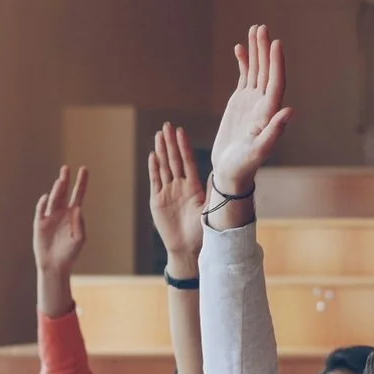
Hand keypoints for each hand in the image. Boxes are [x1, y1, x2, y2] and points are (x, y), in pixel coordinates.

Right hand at [32, 166, 87, 314]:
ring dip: (57, 190)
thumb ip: (79, 223)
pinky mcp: (39, 223)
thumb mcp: (79, 238)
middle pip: (64, 192)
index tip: (84, 169)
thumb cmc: (70, 253)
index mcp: (72, 214)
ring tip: (61, 181)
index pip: (78, 194)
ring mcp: (50, 216)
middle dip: (65, 180)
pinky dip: (43, 203)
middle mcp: (61, 212)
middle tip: (66, 168)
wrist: (55, 265)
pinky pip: (41, 210)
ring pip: (53, 199)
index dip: (81, 182)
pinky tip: (47, 198)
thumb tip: (77, 208)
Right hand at [147, 122, 205, 264]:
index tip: (181, 131)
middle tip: (167, 125)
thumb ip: (211, 191)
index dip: (184, 146)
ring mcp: (168, 192)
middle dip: (170, 143)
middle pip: (174, 160)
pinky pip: (155, 181)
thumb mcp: (209, 209)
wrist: (187, 248)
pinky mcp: (157, 201)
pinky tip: (153, 156)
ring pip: (164, 167)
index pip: (188, 161)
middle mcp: (180, 186)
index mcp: (193, 186)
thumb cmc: (201, 232)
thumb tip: (220, 174)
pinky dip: (154, 168)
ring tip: (158, 135)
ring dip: (161, 151)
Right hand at [207, 25, 291, 199]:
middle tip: (262, 28)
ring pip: (256, 70)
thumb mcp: (258, 152)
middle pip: (267, 71)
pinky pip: (244, 77)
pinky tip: (240, 48)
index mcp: (269, 113)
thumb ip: (274, 132)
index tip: (276, 43)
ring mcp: (252, 101)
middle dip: (265, 49)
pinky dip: (244, 62)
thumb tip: (290, 111)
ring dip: (256, 51)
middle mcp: (264, 104)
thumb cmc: (243, 166)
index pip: (276, 82)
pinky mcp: (240, 102)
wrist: (231, 172)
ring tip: (255, 29)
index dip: (276, 63)